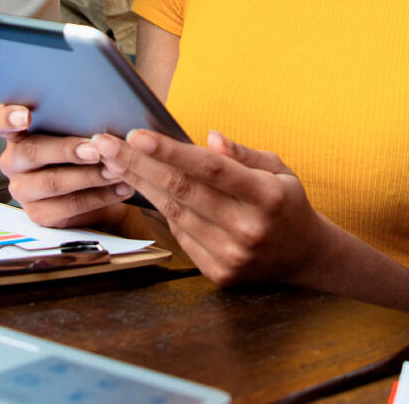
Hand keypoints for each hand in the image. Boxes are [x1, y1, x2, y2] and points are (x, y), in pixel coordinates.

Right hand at [0, 103, 130, 228]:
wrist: (98, 189)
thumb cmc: (86, 146)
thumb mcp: (81, 127)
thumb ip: (81, 114)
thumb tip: (104, 98)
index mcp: (17, 133)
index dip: (9, 118)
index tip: (27, 116)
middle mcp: (14, 160)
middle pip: (31, 152)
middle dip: (67, 149)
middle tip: (96, 149)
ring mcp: (23, 189)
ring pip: (53, 182)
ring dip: (89, 175)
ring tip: (116, 168)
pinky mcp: (40, 215)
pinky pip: (70, 205)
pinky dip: (101, 196)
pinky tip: (122, 186)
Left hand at [94, 128, 330, 286]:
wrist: (303, 257)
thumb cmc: (285, 203)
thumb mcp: (278, 169)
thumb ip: (243, 154)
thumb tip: (209, 138)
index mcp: (267, 196)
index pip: (210, 169)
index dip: (171, 151)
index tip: (137, 135)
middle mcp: (248, 228)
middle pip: (182, 191)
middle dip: (138, 164)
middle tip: (105, 144)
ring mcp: (232, 255)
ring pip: (174, 213)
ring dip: (139, 185)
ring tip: (112, 162)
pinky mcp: (218, 273)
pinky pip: (180, 236)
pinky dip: (158, 211)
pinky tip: (138, 188)